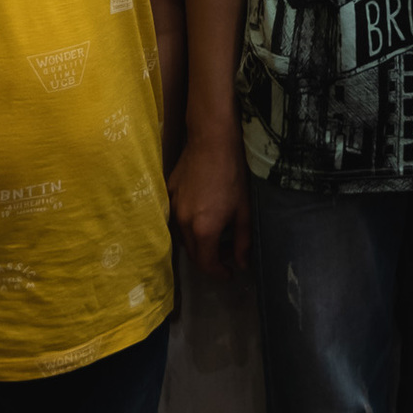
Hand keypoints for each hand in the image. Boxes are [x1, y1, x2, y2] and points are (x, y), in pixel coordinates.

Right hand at [167, 128, 250, 277]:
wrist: (212, 140)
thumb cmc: (233, 174)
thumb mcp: (243, 209)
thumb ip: (243, 241)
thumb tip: (241, 265)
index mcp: (203, 230)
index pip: (207, 264)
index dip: (219, 273)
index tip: (230, 272)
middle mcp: (183, 223)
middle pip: (193, 253)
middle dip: (210, 258)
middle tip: (228, 250)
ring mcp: (173, 207)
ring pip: (183, 237)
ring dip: (199, 242)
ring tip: (217, 231)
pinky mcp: (168, 193)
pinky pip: (176, 218)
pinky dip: (189, 224)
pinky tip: (203, 212)